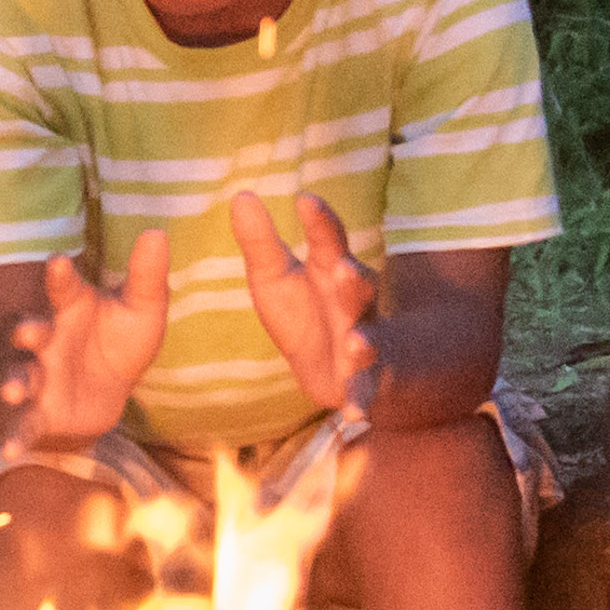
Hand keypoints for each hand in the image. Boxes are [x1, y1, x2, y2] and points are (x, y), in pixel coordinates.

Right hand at [0, 229, 173, 462]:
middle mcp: (47, 339)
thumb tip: (158, 232)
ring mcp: (38, 376)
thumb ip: (147, 276)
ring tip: (14, 390)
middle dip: (28, 330)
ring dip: (14, 381)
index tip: (59, 263)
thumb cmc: (120, 342)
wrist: (108, 393)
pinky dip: (15, 437)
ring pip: (20, 375)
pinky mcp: (37, 412)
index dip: (61, 276)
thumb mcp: (142, 310)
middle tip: (27, 331)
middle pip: (32, 331)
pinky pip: (23, 423)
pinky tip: (11, 451)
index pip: (65, 288)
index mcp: (71, 308)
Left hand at [229, 193, 383, 414]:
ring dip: (363, 340)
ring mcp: (364, 342)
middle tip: (342, 269)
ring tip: (355, 342)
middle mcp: (354, 303)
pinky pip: (365, 392)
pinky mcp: (363, 381)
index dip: (320, 221)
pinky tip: (354, 415)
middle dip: (353, 278)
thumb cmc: (304, 312)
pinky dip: (361, 402)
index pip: (329, 240)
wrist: (331, 368)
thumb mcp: (274, 277)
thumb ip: (259, 241)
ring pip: (368, 338)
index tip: (304, 200)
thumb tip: (241, 194)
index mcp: (331, 269)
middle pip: (359, 287)